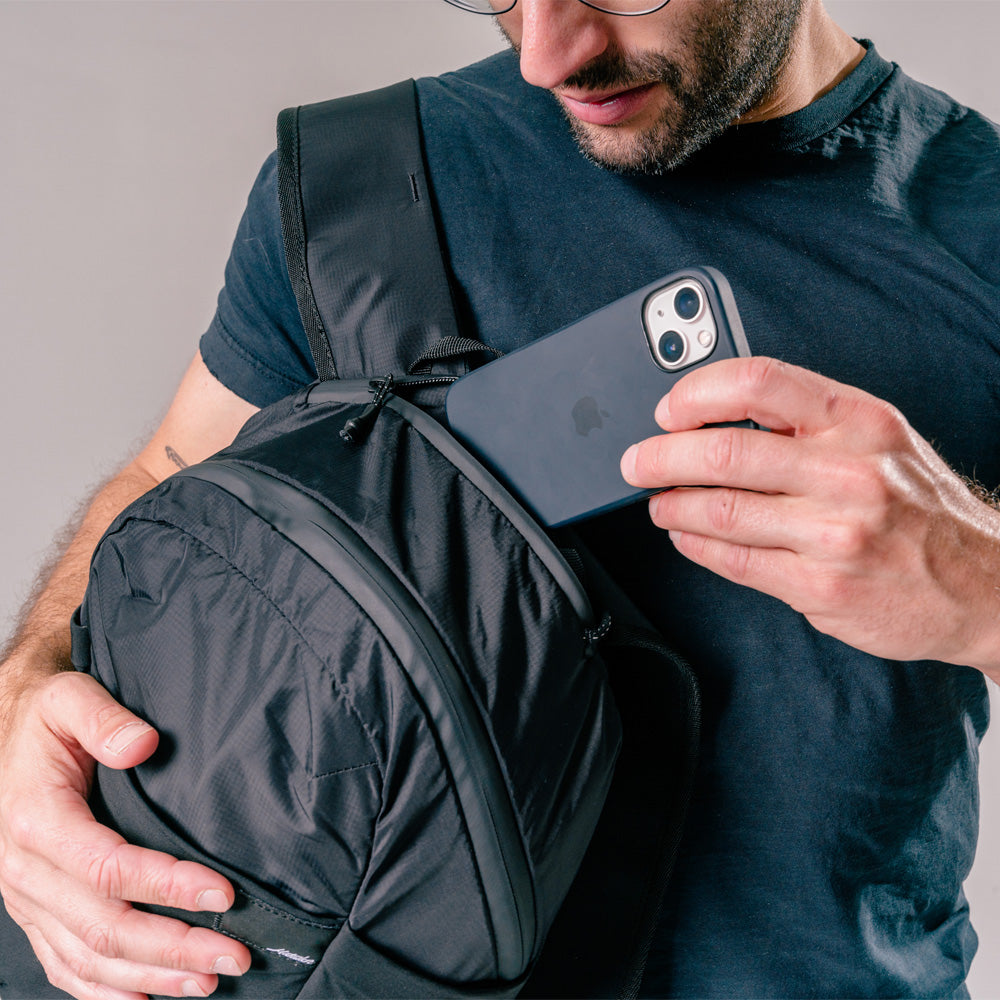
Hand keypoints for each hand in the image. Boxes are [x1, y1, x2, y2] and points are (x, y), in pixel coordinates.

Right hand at [0, 669, 250, 998]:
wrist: (4, 732)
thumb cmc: (45, 718)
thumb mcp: (70, 699)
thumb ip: (105, 719)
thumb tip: (144, 744)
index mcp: (38, 821)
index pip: (110, 869)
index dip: (169, 887)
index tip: (224, 895)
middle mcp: (25, 872)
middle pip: (105, 928)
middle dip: (174, 948)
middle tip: (234, 956)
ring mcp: (27, 900)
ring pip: (88, 959)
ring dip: (151, 977)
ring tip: (207, 983)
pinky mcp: (33, 911)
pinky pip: (63, 965)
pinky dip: (104, 991)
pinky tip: (144, 997)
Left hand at [621, 357, 999, 674]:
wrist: (983, 582)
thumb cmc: (918, 503)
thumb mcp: (877, 437)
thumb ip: (805, 420)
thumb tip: (711, 412)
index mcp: (858, 419)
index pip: (758, 382)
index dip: (696, 393)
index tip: (667, 410)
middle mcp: (848, 472)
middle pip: (722, 453)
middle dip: (659, 457)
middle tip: (636, 462)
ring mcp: (835, 534)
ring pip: (718, 511)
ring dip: (670, 505)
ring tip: (656, 501)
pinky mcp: (822, 588)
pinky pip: (734, 561)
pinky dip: (694, 544)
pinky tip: (684, 534)